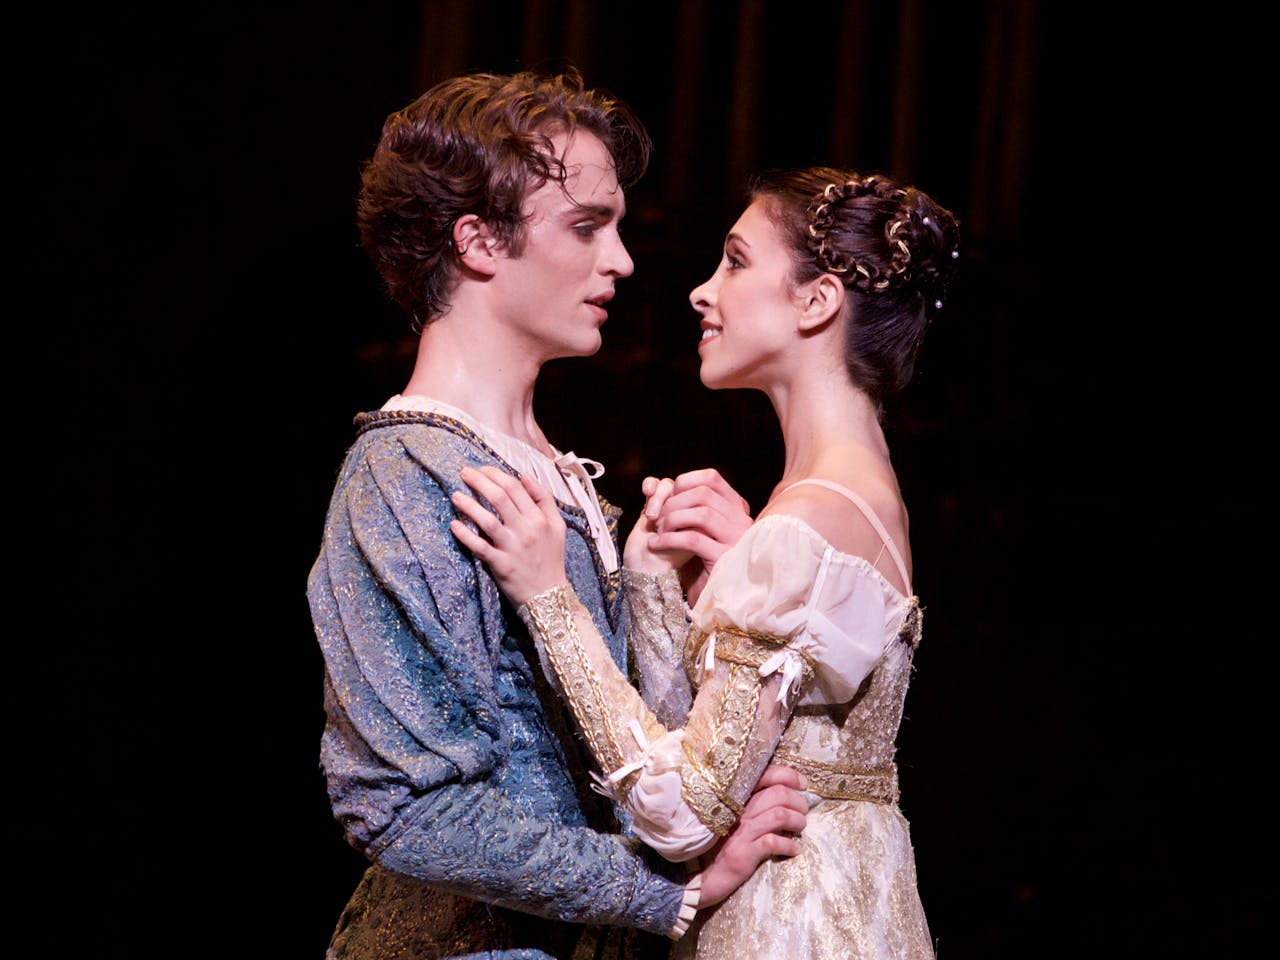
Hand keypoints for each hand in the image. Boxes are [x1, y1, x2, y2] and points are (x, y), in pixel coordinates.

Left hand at [449, 465, 568, 605]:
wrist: (550, 595)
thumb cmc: (551, 559)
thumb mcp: (558, 526)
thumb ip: (545, 499)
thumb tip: (525, 475)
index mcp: (540, 518)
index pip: (515, 488)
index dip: (496, 474)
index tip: (482, 469)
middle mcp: (527, 529)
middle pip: (500, 498)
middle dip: (479, 481)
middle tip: (464, 473)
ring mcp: (513, 547)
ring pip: (488, 519)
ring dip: (469, 505)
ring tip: (455, 495)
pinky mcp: (501, 564)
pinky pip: (480, 547)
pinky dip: (466, 535)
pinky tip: (454, 525)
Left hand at [627, 468, 752, 604]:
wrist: (712, 602)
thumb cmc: (700, 564)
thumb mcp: (696, 530)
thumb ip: (688, 508)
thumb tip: (662, 485)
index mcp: (737, 510)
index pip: (712, 479)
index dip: (684, 482)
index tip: (667, 496)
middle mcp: (742, 521)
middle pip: (703, 494)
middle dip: (673, 502)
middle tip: (656, 517)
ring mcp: (737, 540)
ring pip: (702, 513)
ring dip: (671, 519)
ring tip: (657, 531)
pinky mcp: (724, 559)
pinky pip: (693, 539)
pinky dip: (669, 538)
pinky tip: (655, 544)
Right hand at [697, 764, 807, 907]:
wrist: (697, 877)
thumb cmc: (718, 847)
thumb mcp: (733, 821)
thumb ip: (752, 806)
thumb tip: (784, 796)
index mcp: (736, 799)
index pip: (765, 775)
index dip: (788, 775)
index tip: (802, 783)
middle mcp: (738, 811)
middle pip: (778, 793)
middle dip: (798, 801)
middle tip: (802, 811)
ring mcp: (741, 833)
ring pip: (780, 815)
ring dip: (798, 821)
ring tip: (800, 828)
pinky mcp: (743, 854)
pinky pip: (773, 842)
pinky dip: (790, 845)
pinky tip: (794, 850)